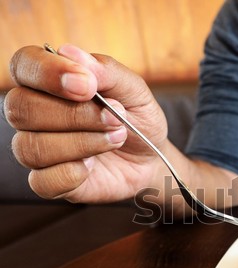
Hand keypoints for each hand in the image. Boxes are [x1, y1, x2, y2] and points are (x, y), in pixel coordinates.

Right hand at [4, 44, 168, 202]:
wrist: (152, 159)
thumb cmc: (137, 119)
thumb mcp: (135, 91)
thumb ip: (106, 71)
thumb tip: (71, 52)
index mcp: (48, 81)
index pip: (24, 65)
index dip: (49, 73)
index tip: (87, 86)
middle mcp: (33, 113)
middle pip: (22, 108)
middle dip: (75, 115)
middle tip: (116, 119)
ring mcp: (37, 149)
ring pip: (32, 146)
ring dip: (82, 143)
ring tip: (116, 138)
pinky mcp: (48, 181)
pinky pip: (42, 181)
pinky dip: (72, 173)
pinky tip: (94, 166)